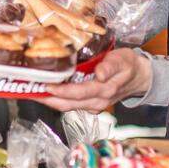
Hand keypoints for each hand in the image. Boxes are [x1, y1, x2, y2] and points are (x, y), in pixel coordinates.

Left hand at [37, 48, 151, 111]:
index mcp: (104, 90)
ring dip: (49, 101)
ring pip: (67, 106)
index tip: (46, 86)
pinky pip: (70, 104)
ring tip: (31, 91)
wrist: (139, 77)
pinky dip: (56, 100)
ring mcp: (93, 105)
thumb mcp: (123, 60)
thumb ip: (111, 66)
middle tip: (29, 90)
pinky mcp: (90, 104)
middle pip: (68, 104)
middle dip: (47, 99)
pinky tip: (45, 92)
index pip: (79, 93)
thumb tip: (99, 74)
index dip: (61, 91)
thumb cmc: (128, 65)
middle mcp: (97, 101)